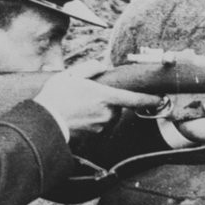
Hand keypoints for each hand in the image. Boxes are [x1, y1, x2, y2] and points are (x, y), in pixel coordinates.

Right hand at [33, 59, 162, 140]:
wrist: (44, 123)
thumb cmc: (55, 98)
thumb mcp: (70, 75)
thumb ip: (90, 68)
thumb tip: (102, 65)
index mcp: (105, 97)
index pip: (135, 99)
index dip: (150, 99)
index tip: (161, 99)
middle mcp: (107, 114)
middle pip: (117, 107)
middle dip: (107, 102)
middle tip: (86, 98)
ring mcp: (101, 127)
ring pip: (107, 118)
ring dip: (98, 113)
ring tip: (78, 108)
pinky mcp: (93, 138)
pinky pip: (98, 127)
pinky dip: (91, 123)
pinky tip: (76, 118)